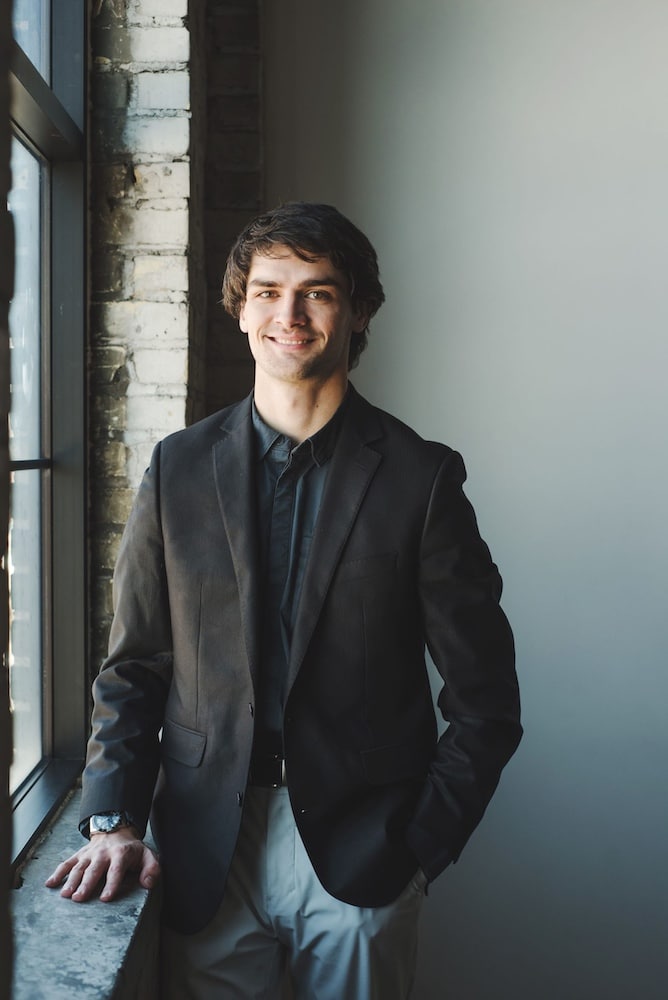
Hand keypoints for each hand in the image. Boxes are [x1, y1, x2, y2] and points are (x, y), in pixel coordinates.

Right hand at [45, 827, 160, 902]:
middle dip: (86, 884)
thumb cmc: (133, 850)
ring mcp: (90, 854)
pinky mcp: (80, 855)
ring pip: (79, 867)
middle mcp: (103, 854)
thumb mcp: (148, 855)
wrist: (117, 830)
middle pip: (94, 870)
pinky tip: (50, 884)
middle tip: (79, 898)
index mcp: (121, 854)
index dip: (111, 884)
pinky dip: (58, 873)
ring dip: (71, 881)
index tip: (105, 899)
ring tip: (66, 895)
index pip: (116, 870)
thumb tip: (148, 883)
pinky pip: (67, 863)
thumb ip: (152, 869)